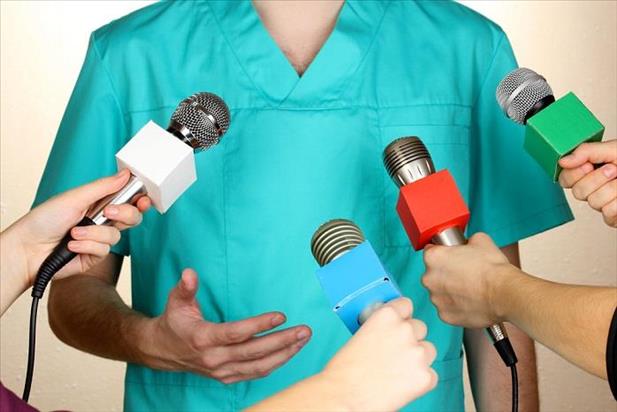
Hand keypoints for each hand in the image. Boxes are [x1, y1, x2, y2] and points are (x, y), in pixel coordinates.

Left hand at [11, 169, 150, 282]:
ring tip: (74, 232)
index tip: (143, 199)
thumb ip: (104, 187)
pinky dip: (87, 245)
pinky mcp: (94, 256)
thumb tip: (126, 174)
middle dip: (125, 214)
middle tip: (109, 213)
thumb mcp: (76, 197)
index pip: (127, 199)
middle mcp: (101, 221)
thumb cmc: (44, 220)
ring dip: (94, 233)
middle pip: (131, 217)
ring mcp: (98, 239)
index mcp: (98, 203)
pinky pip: (104, 249)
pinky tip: (72, 245)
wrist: (27, 250)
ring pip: (116, 235)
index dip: (139, 200)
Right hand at [146, 269, 311, 383]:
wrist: (161, 352)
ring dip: (284, 354)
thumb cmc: (173, 323)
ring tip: (303, 339)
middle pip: (254, 352)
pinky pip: (255, 373)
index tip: (281, 316)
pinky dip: (275, 364)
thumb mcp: (175, 302)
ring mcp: (222, 371)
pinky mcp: (227, 377)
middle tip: (304, 330)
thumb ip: (185, 288)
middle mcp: (214, 359)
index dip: (259, 326)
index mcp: (203, 338)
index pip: (236, 334)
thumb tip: (190, 273)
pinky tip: (290, 352)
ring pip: (259, 367)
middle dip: (282, 342)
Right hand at [320, 298, 436, 410]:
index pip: (406, 305)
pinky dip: (420, 380)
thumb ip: (380, 327)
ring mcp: (418, 353)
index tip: (398, 324)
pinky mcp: (425, 377)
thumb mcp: (360, 334)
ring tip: (398, 371)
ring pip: (428, 350)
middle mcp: (405, 330)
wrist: (344, 396)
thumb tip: (391, 331)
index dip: (402, 316)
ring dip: (418, 358)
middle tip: (395, 353)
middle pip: (420, 327)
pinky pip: (431, 375)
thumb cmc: (345, 370)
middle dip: (411, 338)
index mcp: (387, 315)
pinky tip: (401, 385)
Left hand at [421, 233, 518, 327]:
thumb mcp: (480, 240)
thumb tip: (468, 244)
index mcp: (433, 258)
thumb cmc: (492, 269)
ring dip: (449, 291)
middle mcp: (429, 278)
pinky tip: (470, 301)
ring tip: (469, 289)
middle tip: (464, 274)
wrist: (504, 294)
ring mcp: (436, 299)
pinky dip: (456, 306)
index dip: (443, 253)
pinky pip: (447, 308)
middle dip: (445, 273)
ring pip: (439, 292)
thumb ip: (466, 241)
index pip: (430, 251)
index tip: (451, 257)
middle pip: (433, 273)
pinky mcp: (444, 315)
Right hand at [559, 140, 616, 226]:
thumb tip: (563, 160)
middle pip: (578, 192)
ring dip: (614, 189)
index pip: (565, 178)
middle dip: (598, 179)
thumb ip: (586, 152)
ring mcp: (603, 203)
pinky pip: (609, 214)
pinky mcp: (614, 217)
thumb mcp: (615, 149)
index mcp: (589, 170)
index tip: (589, 165)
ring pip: (594, 202)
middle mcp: (593, 188)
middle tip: (614, 170)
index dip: (574, 173)